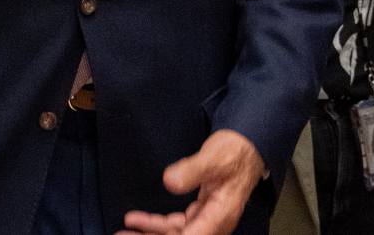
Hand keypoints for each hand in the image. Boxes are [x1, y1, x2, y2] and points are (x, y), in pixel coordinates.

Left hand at [119, 130, 264, 234]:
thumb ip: (192, 170)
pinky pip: (178, 224)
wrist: (247, 146)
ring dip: (152, 232)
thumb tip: (169, 181)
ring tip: (126, 230)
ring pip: (177, 233)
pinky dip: (158, 224)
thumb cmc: (234, 152)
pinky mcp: (202, 212)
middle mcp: (215, 222)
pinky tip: (141, 221)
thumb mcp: (212, 157)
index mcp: (220, 215)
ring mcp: (208, 218)